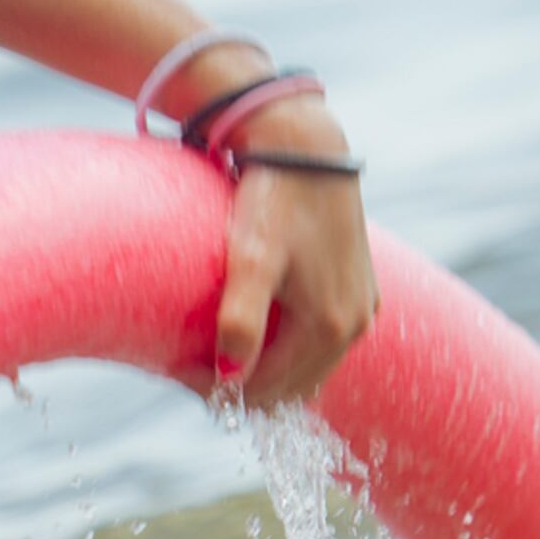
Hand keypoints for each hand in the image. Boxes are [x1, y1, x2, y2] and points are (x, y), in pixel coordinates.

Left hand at [208, 93, 378, 411]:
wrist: (307, 147)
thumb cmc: (275, 199)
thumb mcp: (252, 259)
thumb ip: (241, 321)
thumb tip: (228, 380)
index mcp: (329, 326)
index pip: (266, 389)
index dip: (217, 391)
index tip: (176, 373)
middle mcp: (355, 324)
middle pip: (290, 387)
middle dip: (242, 389)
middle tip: (191, 372)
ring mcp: (363, 307)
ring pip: (307, 369)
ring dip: (266, 373)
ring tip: (216, 358)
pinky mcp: (361, 288)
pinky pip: (322, 343)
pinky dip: (289, 351)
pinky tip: (257, 336)